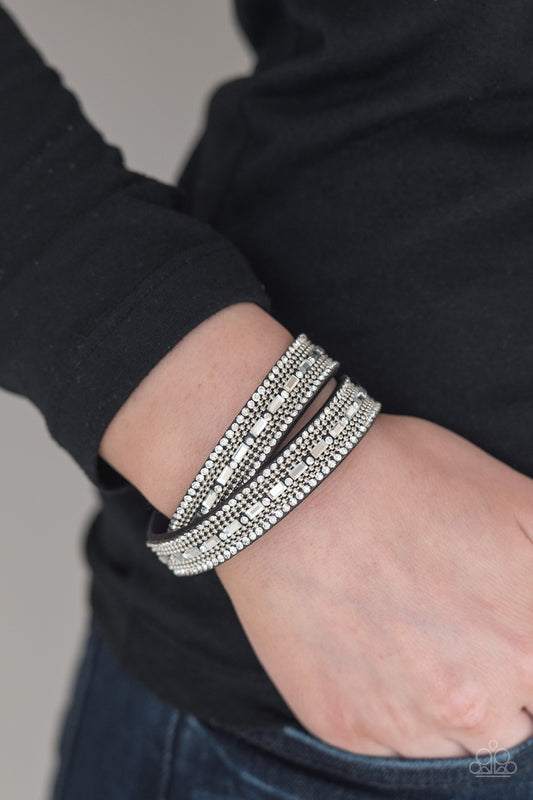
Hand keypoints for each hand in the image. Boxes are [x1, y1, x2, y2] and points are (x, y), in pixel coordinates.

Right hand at [216, 413, 532, 757]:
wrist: (289, 486)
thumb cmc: (401, 476)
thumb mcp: (515, 500)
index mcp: (527, 642)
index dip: (520, 639)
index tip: (494, 616)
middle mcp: (478, 704)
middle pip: (515, 719)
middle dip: (500, 677)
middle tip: (452, 617)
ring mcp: (408, 724)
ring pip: (457, 742)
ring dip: (447, 699)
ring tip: (410, 631)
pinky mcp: (347, 729)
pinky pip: (390, 741)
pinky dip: (388, 703)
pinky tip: (366, 642)